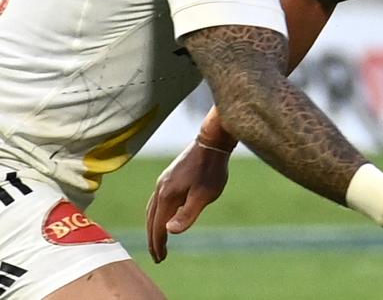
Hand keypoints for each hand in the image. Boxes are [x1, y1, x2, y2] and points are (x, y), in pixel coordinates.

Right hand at [145, 140, 230, 262]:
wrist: (212, 142)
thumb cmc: (211, 170)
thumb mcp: (204, 195)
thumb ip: (187, 214)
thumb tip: (169, 231)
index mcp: (166, 196)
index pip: (157, 227)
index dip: (159, 244)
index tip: (160, 259)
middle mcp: (160, 190)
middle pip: (151, 220)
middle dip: (154, 239)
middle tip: (158, 256)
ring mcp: (163, 182)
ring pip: (151, 210)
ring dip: (153, 227)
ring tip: (158, 240)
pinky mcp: (168, 177)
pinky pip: (156, 201)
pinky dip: (156, 214)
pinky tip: (164, 215)